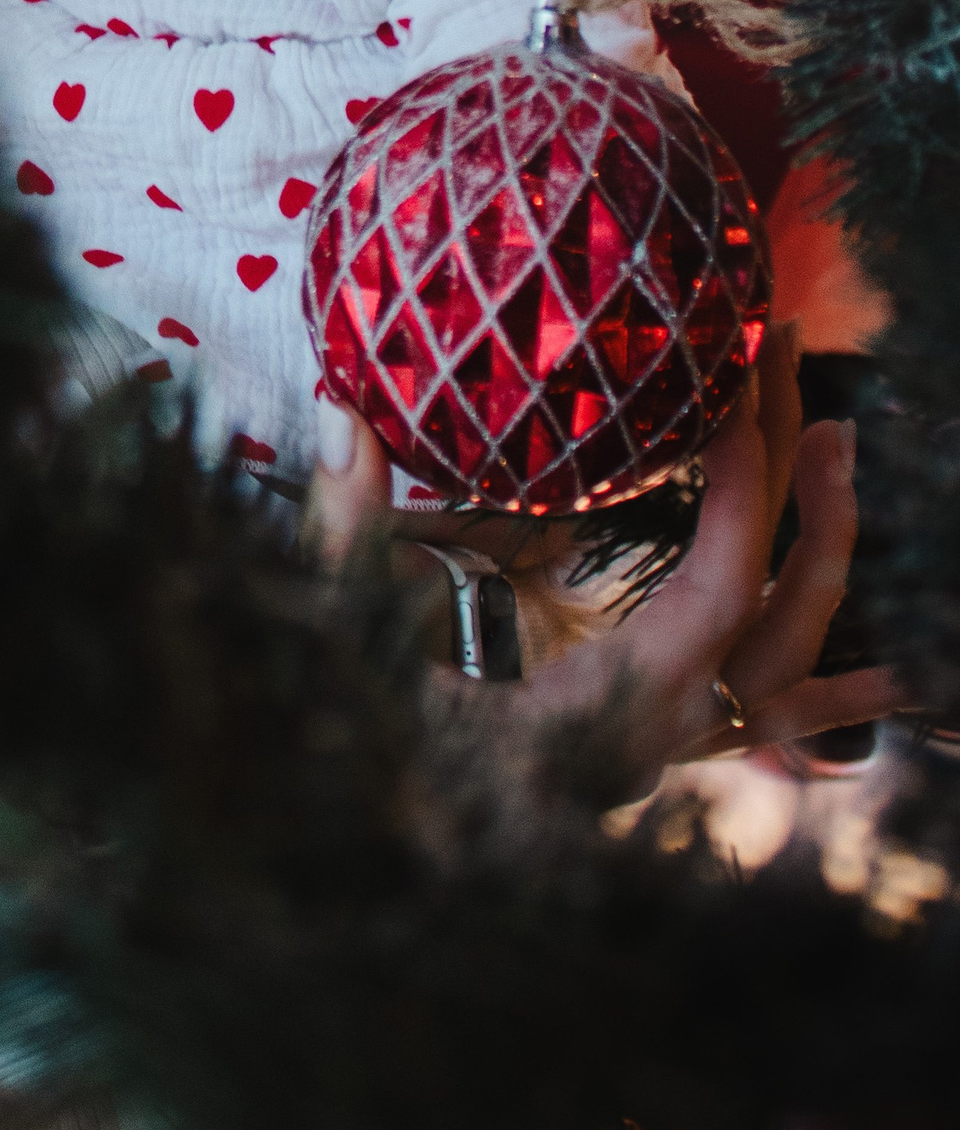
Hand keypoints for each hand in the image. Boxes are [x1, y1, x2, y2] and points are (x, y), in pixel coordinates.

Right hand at [307, 323, 904, 796]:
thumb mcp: (348, 639)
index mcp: (603, 716)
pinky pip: (781, 720)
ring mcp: (672, 750)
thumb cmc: (366, 764)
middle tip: (802, 377)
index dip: (741, 496)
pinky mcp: (659, 747)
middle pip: (786, 621)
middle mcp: (663, 740)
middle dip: (811, 499)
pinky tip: (904, 650)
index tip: (733, 400)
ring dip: (832, 559)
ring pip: (803, 671)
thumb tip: (341, 408)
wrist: (377, 866)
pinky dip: (847, 681)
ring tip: (841, 449)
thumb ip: (346, 527)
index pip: (715, 596)